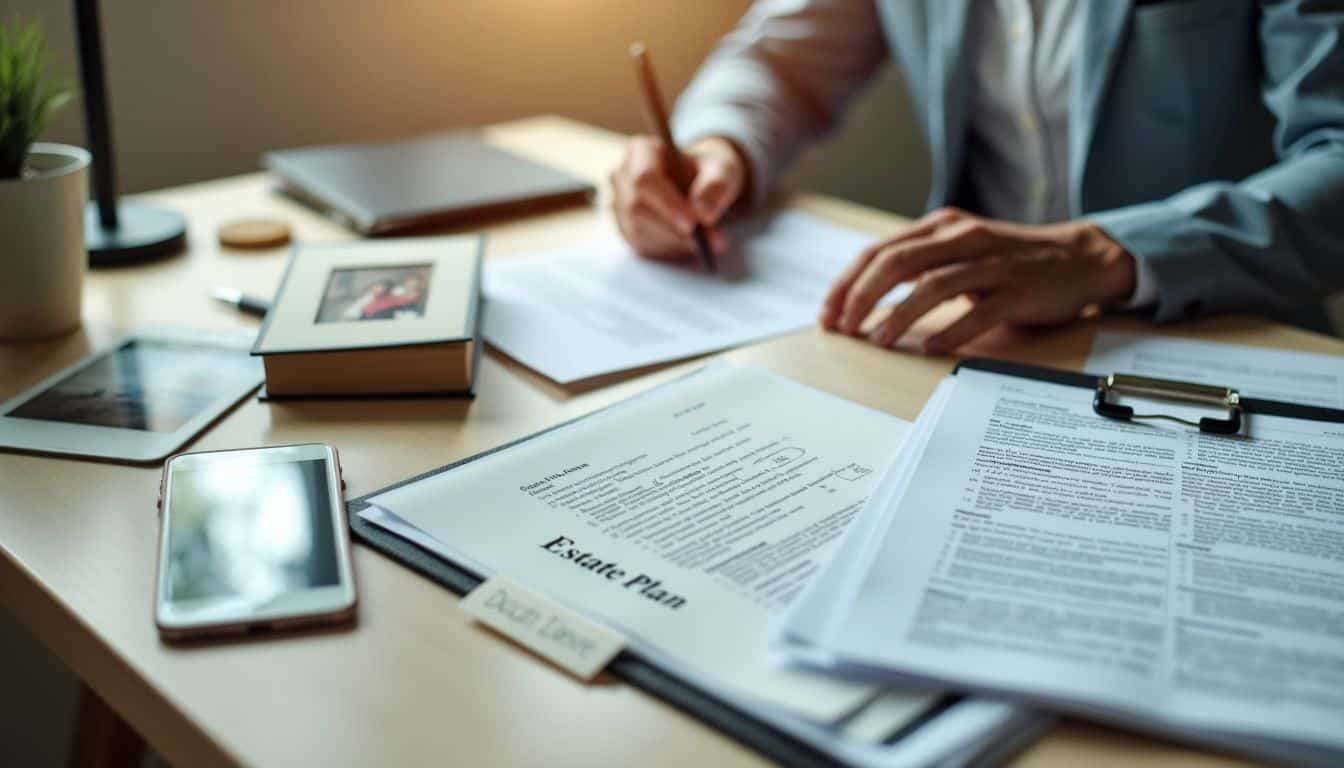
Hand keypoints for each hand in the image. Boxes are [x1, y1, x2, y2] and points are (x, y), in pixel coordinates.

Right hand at [610, 135, 747, 259]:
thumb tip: (703, 213)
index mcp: (641, 151)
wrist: (700, 185)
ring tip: (710, 244)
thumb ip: (716, 185)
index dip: (667, 204)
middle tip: (714, 244)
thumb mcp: (722, 170)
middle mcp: (622, 176)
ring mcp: (619, 204)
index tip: (694, 225)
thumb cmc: (708, 172)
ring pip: (639, 232)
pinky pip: (642, 246)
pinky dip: (670, 251)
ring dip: (676, 244)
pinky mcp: (625, 228)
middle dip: (675, 231)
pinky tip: (691, 246)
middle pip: (637, 209)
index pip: (644, 179)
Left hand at [820, 208, 1136, 353]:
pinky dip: (951, 331)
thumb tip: (864, 294)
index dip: (848, 284)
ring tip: (878, 341)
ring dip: (899, 316)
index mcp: (941, 227)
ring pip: (933, 286)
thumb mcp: (958, 250)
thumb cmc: (1008, 260)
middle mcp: (962, 238)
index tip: (828, 314)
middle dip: (862, 298)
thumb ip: (917, 263)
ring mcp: (991, 263)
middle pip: (897, 263)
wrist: (1078, 258)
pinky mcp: (1017, 290)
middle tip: (844, 329)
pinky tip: (931, 348)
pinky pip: (978, 312)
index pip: (880, 251)